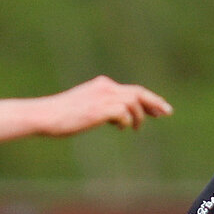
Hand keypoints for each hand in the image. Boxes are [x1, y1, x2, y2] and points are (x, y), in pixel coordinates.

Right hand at [41, 77, 172, 135]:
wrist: (46, 116)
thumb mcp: (85, 108)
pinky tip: (120, 127)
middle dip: (155, 103)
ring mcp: (103, 97)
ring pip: (134, 102)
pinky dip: (125, 121)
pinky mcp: (100, 109)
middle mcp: (105, 87)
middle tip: (167, 112)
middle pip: (138, 92)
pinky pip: (124, 113)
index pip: (131, 90)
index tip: (160, 108)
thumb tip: (118, 118)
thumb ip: (103, 109)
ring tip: (136, 128)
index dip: (148, 99)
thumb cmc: (61, 116)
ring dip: (139, 116)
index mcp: (101, 85)